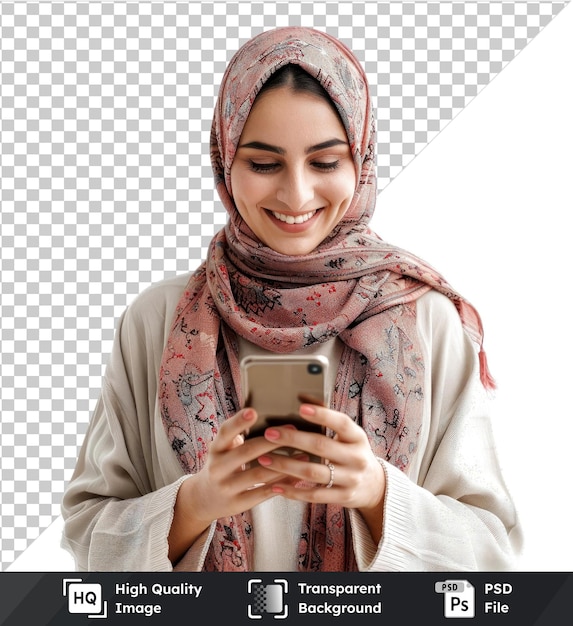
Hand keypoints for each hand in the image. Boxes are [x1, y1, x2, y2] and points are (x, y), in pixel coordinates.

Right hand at [168, 407, 293, 562]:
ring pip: (258, 474)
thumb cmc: (222, 465)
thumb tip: (265, 416)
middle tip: (293, 431)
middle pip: (247, 451)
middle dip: (272, 441)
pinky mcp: (237, 503)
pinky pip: (263, 493)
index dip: (239, 421)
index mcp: (216, 448)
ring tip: (303, 455)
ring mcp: (227, 487)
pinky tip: (297, 478)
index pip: (225, 431)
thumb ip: (238, 434)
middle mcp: (218, 467)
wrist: (203, 498)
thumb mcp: (222, 448)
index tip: (254, 411)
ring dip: (283, 464)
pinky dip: (281, 485)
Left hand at [256, 403, 386, 541]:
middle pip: (321, 447)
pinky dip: (292, 491)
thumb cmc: (353, 453)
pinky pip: (313, 495)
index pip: (341, 423)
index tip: (300, 408)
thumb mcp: (349, 436)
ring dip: (285, 466)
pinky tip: (275, 486)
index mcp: (358, 438)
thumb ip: (329, 421)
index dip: (322, 415)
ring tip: (264, 459)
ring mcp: (350, 480)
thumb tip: (302, 398)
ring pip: (313, 472)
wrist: (375, 486)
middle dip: (292, 440)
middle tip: (269, 433)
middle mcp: (356, 458)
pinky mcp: (343, 498)